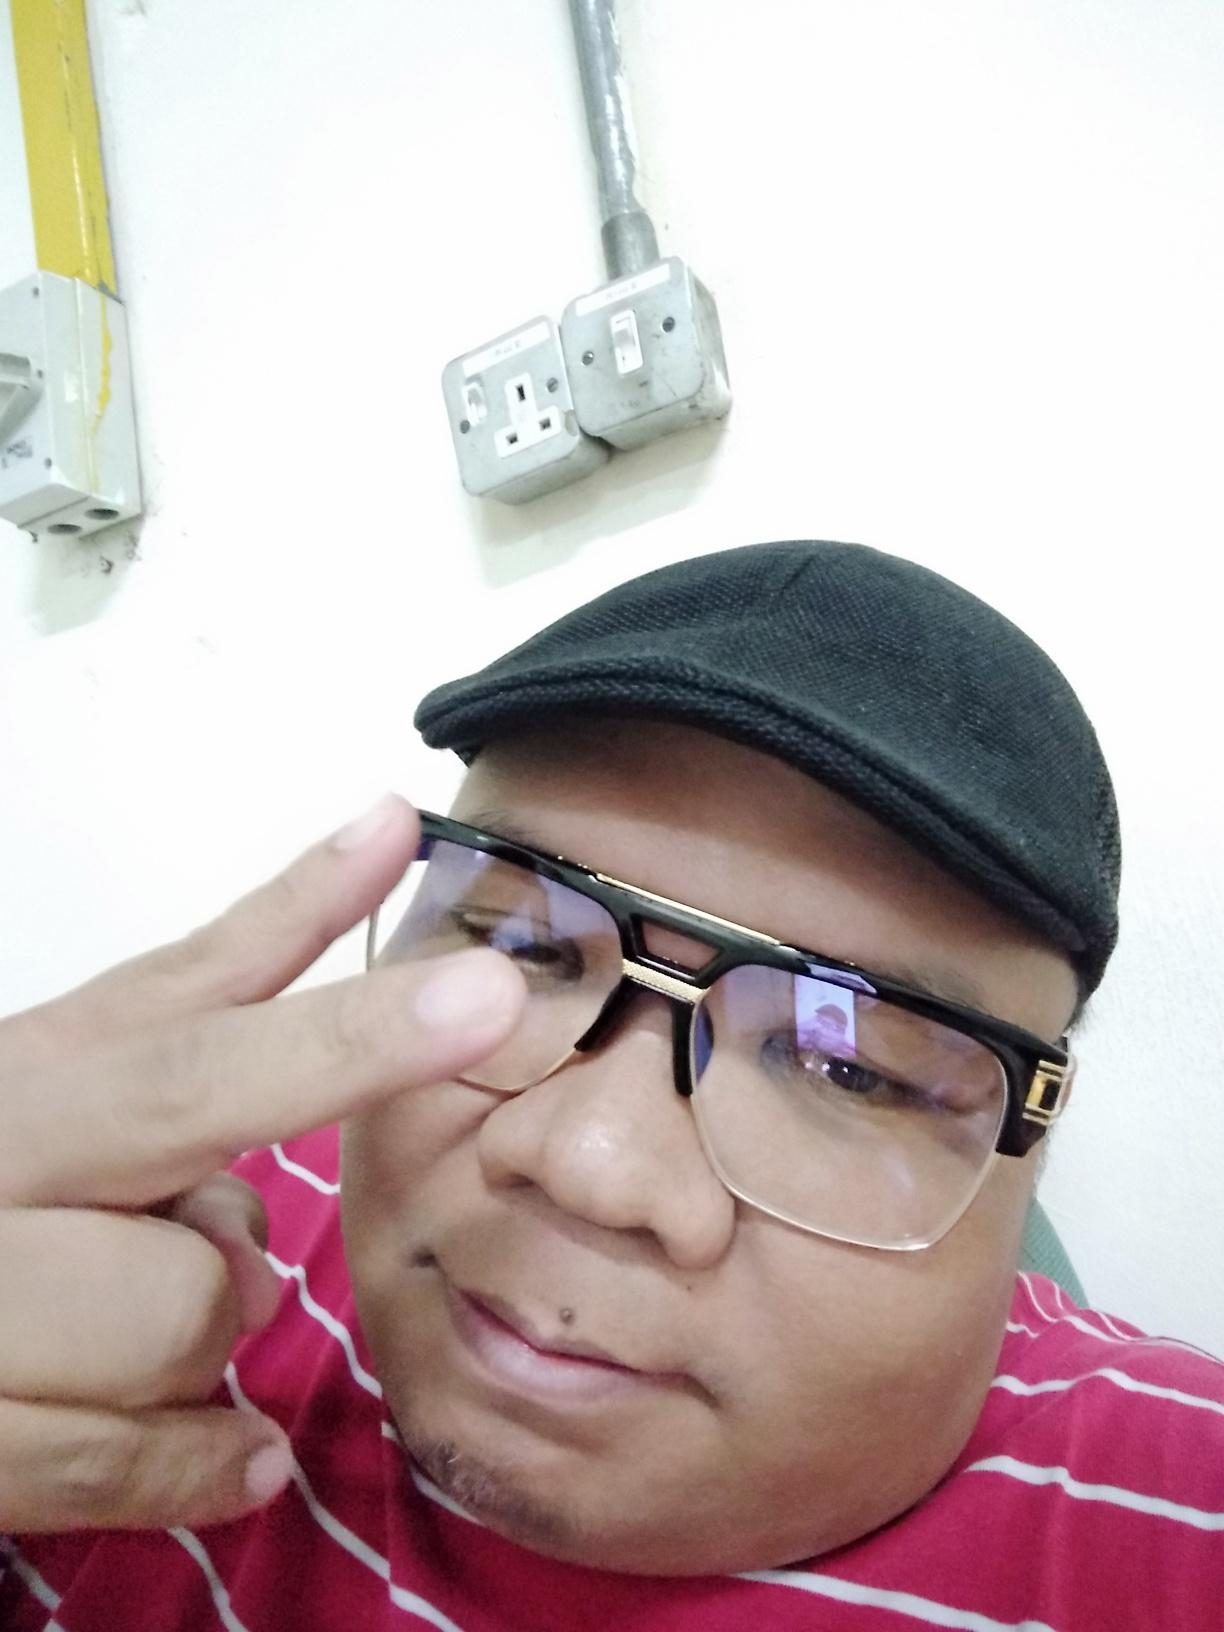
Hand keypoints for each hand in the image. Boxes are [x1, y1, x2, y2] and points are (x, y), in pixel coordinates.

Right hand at [0, 795, 523, 1534]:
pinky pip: (136, 1473)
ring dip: (201, 1340)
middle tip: (238, 1207)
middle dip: (251, 1226)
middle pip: (195, 1228)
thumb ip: (244, 950)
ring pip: (181, 1342)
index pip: (199, 1053)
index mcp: (30, 1084)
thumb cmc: (7, 1155)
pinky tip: (223, 1441)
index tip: (492, 993)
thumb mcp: (93, 1042)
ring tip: (131, 1314)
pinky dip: (198, 1458)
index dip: (351, 1037)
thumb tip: (389, 826)